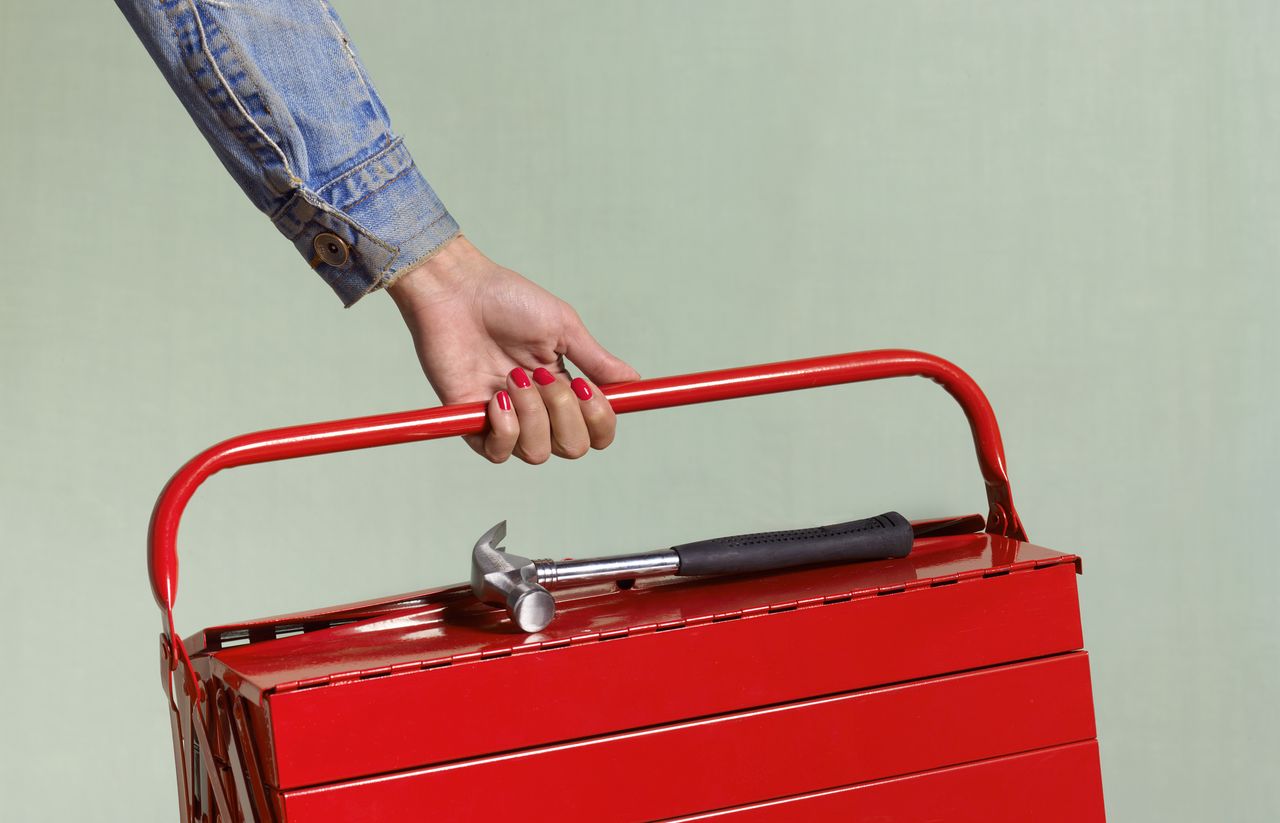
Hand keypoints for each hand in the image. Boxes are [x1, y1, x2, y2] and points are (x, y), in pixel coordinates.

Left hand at [387, 235, 638, 463]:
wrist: (456, 291)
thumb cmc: (507, 300)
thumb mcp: (562, 327)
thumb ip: (597, 361)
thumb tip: (634, 382)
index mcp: (564, 388)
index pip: (597, 431)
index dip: (601, 420)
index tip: (587, 388)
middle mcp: (538, 410)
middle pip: (574, 448)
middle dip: (565, 413)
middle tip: (542, 375)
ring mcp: (505, 419)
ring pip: (539, 453)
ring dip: (533, 415)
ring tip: (513, 378)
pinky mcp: (471, 423)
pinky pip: (500, 453)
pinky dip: (506, 428)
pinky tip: (496, 396)